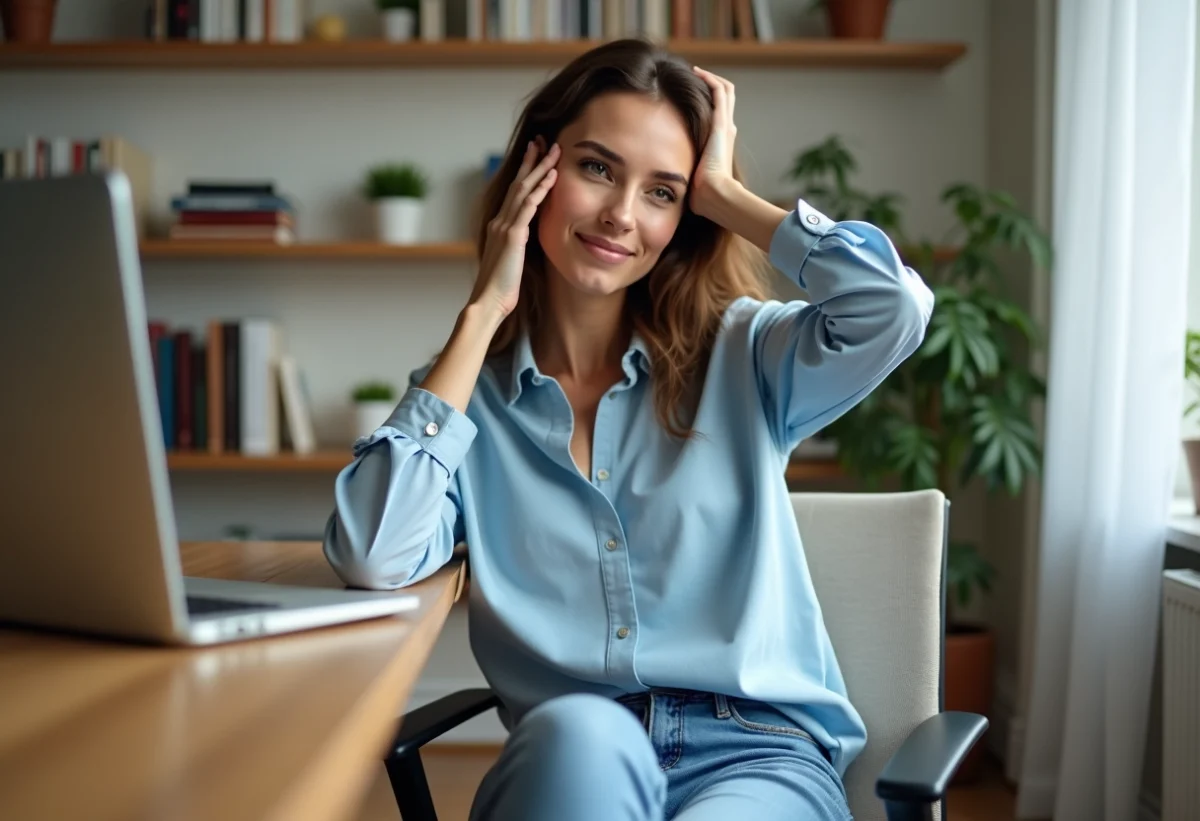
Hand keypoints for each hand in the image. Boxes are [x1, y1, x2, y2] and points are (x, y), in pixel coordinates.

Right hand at [470, 139, 559, 318]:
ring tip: (554, 150)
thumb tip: (526, 241)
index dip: (525, 173)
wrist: (488, 302)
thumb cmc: (500, 289)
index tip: (536, 156)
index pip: (514, 193)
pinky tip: (552, 176)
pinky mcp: (512, 236)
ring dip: (540, 167)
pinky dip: (540, 189)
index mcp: (499, 226)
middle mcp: (499, 221)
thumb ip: (517, 246)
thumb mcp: (510, 261)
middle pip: (517, 183)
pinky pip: (528, 206)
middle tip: (543, 141)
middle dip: (531, 160)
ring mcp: (505, 226)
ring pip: (523, 188)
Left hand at [690, 66, 739, 219]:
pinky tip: (697, 72)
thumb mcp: (691, 178)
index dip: (707, 104)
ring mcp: (725, 125)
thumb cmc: (702, 193)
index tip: (689, 97)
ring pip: (725, 91)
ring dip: (710, 78)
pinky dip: (709, 79)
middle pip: (725, 99)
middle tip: (692, 79)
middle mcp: (726, 130)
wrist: (714, 194)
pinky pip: (719, 91)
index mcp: (721, 143)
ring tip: (694, 71)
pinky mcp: (721, 122)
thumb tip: (665, 181)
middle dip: (709, 86)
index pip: (718, 115)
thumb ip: (683, 173)